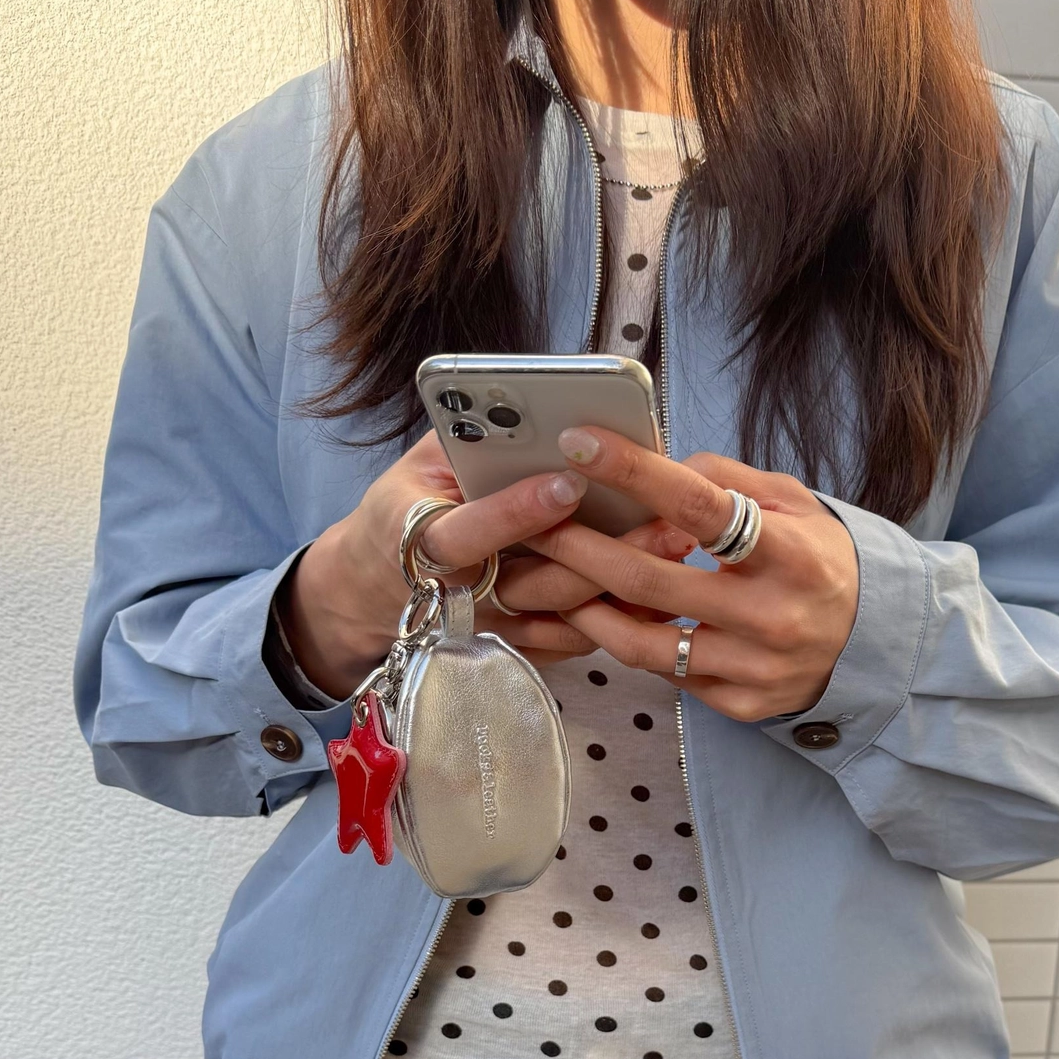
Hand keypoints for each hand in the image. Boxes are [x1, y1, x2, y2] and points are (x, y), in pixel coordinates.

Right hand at [280, 430, 692, 697]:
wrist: (381, 584)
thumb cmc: (412, 504)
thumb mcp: (419, 461)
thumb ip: (467, 438)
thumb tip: (532, 411)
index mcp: (418, 541)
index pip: (470, 533)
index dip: (519, 511)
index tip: (570, 481)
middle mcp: (456, 595)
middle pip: (537, 584)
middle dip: (605, 553)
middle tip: (666, 520)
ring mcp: (491, 627)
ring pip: (565, 618)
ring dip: (627, 588)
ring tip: (677, 545)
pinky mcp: (517, 647)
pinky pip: (575, 641)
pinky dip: (620, 619)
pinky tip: (664, 589)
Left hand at [522, 425, 859, 720]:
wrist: (875, 644)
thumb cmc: (821, 561)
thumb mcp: (795, 504)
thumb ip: (727, 481)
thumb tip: (658, 466)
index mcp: (790, 553)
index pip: (698, 505)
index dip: (633, 473)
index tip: (580, 444)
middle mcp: (773, 615)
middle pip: (651, 580)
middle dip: (580, 548)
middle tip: (535, 523)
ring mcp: (755, 668)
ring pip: (644, 642)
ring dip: (586, 608)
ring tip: (552, 581)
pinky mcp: (741, 703)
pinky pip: (667, 674)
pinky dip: (630, 645)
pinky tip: (603, 620)